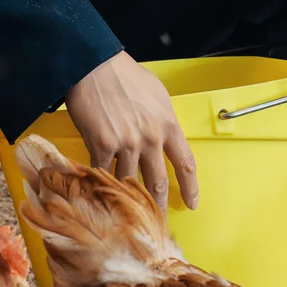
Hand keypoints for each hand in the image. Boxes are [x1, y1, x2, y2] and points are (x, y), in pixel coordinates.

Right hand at [66, 51, 199, 210]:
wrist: (94, 66)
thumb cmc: (125, 75)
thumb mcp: (156, 94)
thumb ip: (163, 118)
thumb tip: (163, 133)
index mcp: (168, 124)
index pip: (186, 162)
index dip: (190, 187)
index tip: (192, 203)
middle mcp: (151, 138)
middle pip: (159, 181)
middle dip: (159, 204)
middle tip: (158, 219)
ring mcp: (126, 144)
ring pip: (130, 182)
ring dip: (129, 200)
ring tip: (127, 214)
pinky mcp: (102, 145)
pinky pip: (104, 172)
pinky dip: (103, 183)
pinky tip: (101, 193)